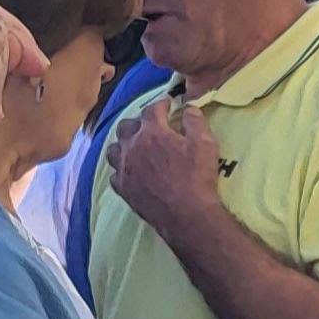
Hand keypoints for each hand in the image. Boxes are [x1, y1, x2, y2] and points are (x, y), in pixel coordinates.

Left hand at [109, 99, 229, 239]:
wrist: (185, 214)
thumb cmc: (197, 177)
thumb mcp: (205, 144)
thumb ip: (195, 121)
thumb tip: (189, 108)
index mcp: (152, 132)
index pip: (152, 110)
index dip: (160, 104)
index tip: (167, 103)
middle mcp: (132, 147)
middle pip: (126, 126)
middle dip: (138, 122)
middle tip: (150, 126)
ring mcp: (124, 169)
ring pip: (113, 149)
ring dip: (123, 144)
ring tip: (134, 147)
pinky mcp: (123, 188)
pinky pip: (115, 174)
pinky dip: (121, 169)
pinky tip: (130, 171)